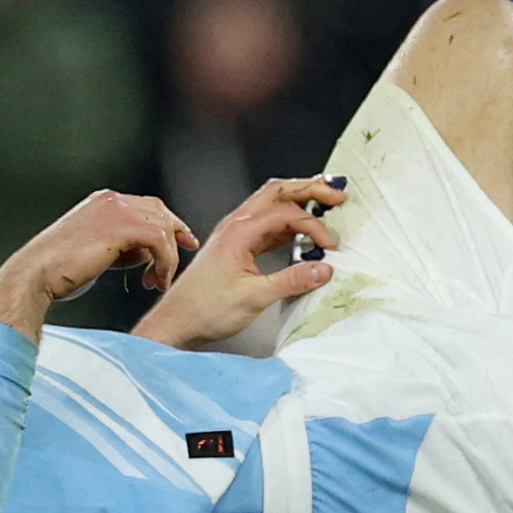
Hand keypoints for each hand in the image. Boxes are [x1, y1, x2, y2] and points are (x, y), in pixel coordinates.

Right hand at [0, 189, 193, 336]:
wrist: (35, 275)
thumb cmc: (59, 271)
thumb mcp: (97, 254)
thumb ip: (123, 248)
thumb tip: (147, 255)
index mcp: (103, 203)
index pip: (146, 207)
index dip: (167, 224)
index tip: (181, 244)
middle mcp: (111, 200)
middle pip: (159, 211)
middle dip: (176, 233)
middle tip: (187, 253)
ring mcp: (116, 210)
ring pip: (163, 226)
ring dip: (168, 257)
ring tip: (159, 281)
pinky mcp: (121, 226)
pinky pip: (160, 240)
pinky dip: (165, 261)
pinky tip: (157, 280)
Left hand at [137, 176, 344, 348]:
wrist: (177, 322)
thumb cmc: (205, 310)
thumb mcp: (253, 298)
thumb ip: (291, 282)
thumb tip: (323, 269)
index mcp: (239, 231)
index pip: (286, 213)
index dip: (314, 226)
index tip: (330, 245)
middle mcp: (236, 225)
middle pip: (277, 192)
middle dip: (309, 190)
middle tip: (335, 195)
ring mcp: (235, 233)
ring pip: (272, 204)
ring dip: (298, 202)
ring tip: (324, 206)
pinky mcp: (237, 246)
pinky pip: (267, 224)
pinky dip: (288, 223)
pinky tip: (302, 235)